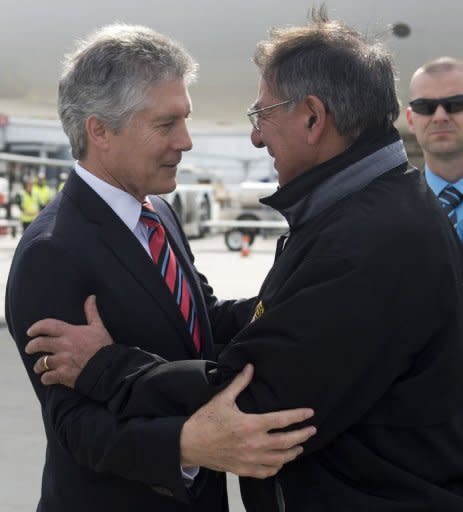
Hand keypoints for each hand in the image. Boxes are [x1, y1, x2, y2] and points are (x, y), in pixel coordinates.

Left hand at [25, 295, 112, 386]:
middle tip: (29, 348)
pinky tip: (48, 378)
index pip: (47, 325)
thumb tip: (91, 297)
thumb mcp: (98, 327)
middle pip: (39, 344)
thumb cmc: (104, 346)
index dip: (36, 327)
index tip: (31, 331)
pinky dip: (46, 378)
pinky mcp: (64, 375)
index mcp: (70, 332)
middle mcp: (63, 345)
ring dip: (39, 365)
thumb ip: (91, 312)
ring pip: (41, 362)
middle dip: (31, 346)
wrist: (110, 367)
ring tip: (39, 367)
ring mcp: (62, 361)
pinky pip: (48, 378)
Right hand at [180, 364, 315, 478]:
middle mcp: (254, 444)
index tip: (310, 414)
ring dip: (293, 453)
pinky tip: (280, 462)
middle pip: (286, 441)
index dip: (298, 416)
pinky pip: (266, 472)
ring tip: (300, 447)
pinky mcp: (243, 469)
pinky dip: (277, 467)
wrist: (189, 444)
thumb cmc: (205, 421)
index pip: (282, 420)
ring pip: (279, 459)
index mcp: (251, 424)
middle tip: (312, 431)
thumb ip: (239, 383)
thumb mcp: (223, 399)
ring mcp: (249, 459)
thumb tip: (250, 367)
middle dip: (302, 436)